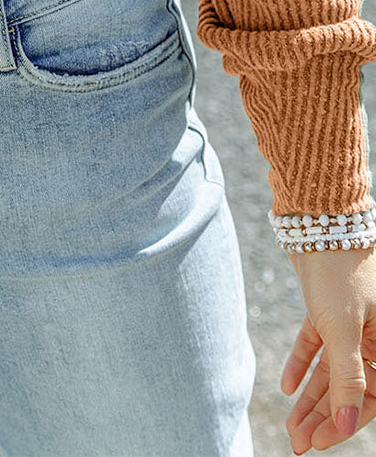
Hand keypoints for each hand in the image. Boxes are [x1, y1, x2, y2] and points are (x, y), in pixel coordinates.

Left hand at [282, 245, 375, 450]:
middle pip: (350, 388)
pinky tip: (286, 386)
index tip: (319, 442)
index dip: (346, 422)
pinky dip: (302, 364)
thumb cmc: (338, 269)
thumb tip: (347, 422)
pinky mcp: (326, 309)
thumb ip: (348, 376)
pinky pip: (316, 345)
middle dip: (325, 416)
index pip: (371, 396)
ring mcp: (349, 322)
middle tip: (298, 442)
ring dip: (311, 398)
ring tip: (290, 424)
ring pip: (331, 370)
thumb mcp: (343, 327)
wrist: (319, 218)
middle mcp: (373, 336)